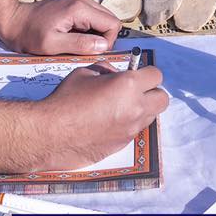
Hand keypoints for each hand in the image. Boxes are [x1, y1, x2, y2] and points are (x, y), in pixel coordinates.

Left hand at [0, 0, 121, 55]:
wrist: (14, 20)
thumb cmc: (29, 34)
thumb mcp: (53, 45)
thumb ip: (80, 45)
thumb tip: (103, 46)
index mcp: (79, 8)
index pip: (112, 24)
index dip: (107, 42)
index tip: (90, 51)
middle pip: (111, 20)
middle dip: (103, 38)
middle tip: (84, 49)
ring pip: (103, 18)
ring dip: (95, 33)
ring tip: (75, 41)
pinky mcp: (76, 0)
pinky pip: (93, 15)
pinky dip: (89, 28)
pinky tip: (73, 34)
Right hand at [38, 64, 168, 169]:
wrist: (53, 133)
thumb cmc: (66, 99)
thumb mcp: (85, 73)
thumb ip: (106, 71)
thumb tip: (114, 74)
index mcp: (128, 85)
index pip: (156, 75)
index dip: (146, 72)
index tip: (136, 73)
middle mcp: (136, 108)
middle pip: (162, 98)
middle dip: (152, 92)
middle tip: (135, 90)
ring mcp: (131, 129)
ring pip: (151, 116)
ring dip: (142, 109)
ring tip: (120, 106)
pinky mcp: (123, 144)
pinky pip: (136, 130)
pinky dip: (129, 123)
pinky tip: (109, 121)